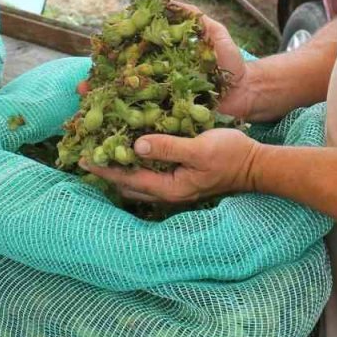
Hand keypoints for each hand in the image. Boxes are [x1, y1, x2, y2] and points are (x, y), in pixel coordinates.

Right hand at [75, 2, 256, 120]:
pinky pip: (152, 123)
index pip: (134, 58)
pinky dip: (132, 126)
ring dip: (109, 107)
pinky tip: (112, 129)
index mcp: (166, 62)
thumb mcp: (215, 34)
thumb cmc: (232, 63)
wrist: (249, 92)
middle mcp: (162, 82)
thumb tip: (169, 2)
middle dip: (103, 86)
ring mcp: (168, 102)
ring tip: (88, 108)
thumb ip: (195, 18)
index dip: (114, 59)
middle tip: (82, 87)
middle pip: (126, 84)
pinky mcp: (176, 120)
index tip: (96, 56)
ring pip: (132, 106)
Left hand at [80, 128, 261, 203]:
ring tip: (101, 148)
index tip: (81, 157)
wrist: (255, 165)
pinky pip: (149, 172)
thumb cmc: (230, 155)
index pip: (126, 178)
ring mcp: (173, 185)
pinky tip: (130, 147)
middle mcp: (167, 191)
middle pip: (126, 183)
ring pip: (136, 180)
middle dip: (106, 169)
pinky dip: (135, 161)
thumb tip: (136, 144)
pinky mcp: (179, 177)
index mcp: (169, 187)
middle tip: (86, 150)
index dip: (103, 168)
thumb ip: (168, 147)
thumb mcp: (199, 149)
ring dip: (119, 166)